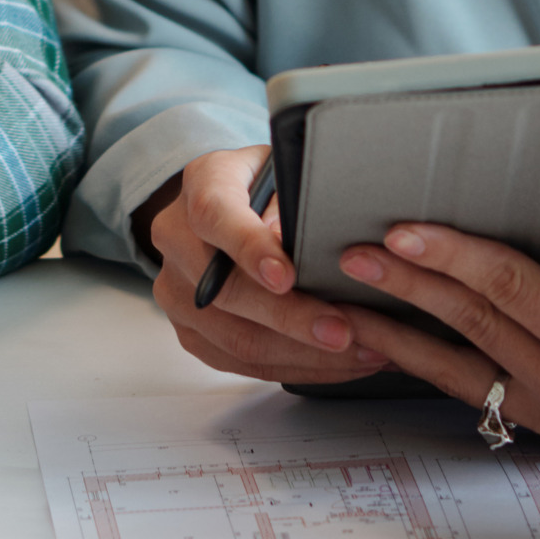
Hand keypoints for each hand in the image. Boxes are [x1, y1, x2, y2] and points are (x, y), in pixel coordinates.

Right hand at [142, 145, 393, 386]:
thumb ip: (288, 199)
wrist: (229, 206)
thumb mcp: (285, 171)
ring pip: (236, 338)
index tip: (287, 277)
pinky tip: (337, 364)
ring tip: (361, 353)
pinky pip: (240, 362)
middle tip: (344, 332)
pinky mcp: (190, 330)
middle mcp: (177, 238)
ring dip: (303, 353)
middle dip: (291, 317)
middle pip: (226, 291)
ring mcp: (178, 290)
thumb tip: (292, 238)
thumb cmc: (269, 186)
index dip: (250, 249)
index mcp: (202, 183)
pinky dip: (294, 367)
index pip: (216, 216)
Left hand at [330, 198, 539, 467]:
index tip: (404, 231)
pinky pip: (479, 392)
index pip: (512, 293)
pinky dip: (431, 367)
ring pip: (461, 369)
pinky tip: (397, 347)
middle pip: (473, 326)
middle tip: (351, 255)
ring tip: (344, 307)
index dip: (455, 256)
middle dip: (407, 287)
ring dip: (400, 336)